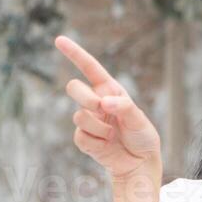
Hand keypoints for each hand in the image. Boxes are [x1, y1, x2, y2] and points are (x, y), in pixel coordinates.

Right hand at [56, 35, 161, 182]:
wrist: (139, 162)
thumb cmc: (142, 135)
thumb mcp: (139, 118)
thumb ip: (124, 107)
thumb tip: (104, 102)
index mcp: (109, 90)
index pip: (89, 67)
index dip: (74, 53)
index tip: (59, 40)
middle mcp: (96, 102)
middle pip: (74, 88)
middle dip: (86, 98)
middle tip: (101, 109)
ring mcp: (88, 120)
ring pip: (79, 116)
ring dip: (98, 127)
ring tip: (112, 135)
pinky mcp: (84, 139)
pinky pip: (80, 136)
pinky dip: (96, 142)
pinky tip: (106, 145)